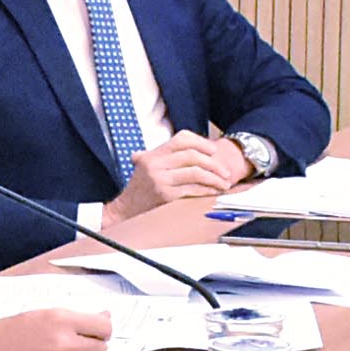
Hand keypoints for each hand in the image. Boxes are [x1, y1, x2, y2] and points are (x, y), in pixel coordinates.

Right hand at [0, 306, 115, 350]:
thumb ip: (73, 316)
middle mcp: (64, 343)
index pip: (104, 326)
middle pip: (101, 348)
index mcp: (60, 320)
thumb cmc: (6, 333)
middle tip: (77, 343)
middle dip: (93, 345)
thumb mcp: (40, 313)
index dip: (103, 328)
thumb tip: (104, 317)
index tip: (97, 330)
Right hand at [105, 130, 247, 216]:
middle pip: (192, 156)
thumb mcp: (146, 167)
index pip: (181, 139)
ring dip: (214, 178)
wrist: (125, 211)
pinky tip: (213, 192)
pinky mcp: (165, 196)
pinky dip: (206, 191)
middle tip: (225, 172)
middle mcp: (155, 165)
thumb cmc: (140, 190)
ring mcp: (160, 180)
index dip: (201, 142)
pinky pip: (192, 190)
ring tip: (224, 183)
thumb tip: (197, 150)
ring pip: (195, 173)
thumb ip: (165, 156)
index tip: (213, 151)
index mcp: (152, 155)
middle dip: (213, 164)